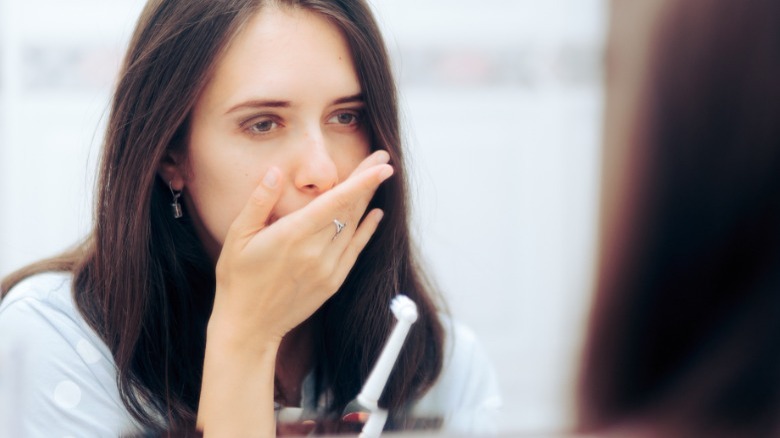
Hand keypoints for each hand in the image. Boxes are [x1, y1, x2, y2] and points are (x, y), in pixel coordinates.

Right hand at [209, 150, 392, 348]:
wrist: (248, 326)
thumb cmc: (238, 280)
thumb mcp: (238, 237)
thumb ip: (259, 202)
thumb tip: (274, 172)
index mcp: (293, 234)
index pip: (335, 201)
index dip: (362, 181)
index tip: (383, 165)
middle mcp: (315, 250)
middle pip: (350, 209)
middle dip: (368, 182)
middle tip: (382, 159)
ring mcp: (327, 268)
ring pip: (354, 227)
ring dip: (367, 201)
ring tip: (377, 179)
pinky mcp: (332, 282)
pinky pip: (355, 250)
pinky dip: (367, 230)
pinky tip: (375, 214)